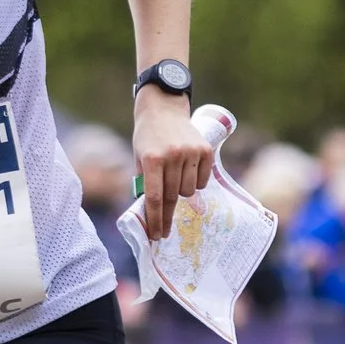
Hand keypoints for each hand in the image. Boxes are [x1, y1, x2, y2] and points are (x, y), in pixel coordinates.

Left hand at [132, 91, 213, 240]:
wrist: (163, 108)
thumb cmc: (147, 137)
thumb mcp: (139, 158)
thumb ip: (145, 183)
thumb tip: (150, 213)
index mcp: (152, 159)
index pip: (155, 197)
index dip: (155, 219)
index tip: (156, 235)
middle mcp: (172, 156)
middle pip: (172, 197)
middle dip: (166, 217)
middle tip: (163, 231)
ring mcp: (190, 152)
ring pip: (189, 191)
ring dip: (181, 193)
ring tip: (174, 181)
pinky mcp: (205, 150)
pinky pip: (202, 180)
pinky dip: (195, 183)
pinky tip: (187, 173)